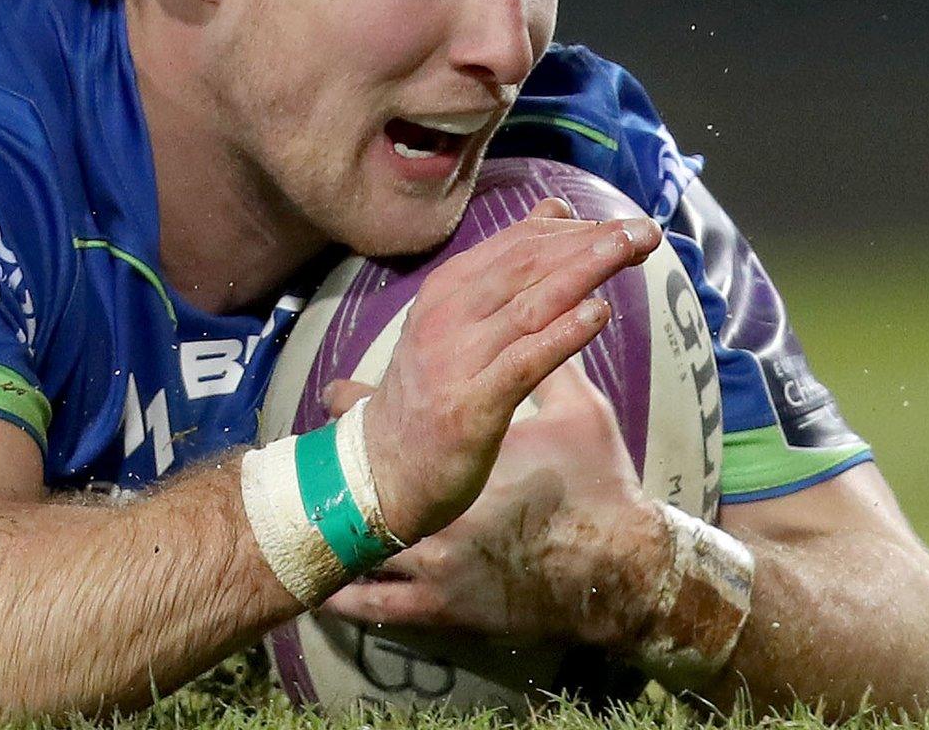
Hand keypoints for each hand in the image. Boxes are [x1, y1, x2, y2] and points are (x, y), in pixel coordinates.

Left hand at [324, 358, 672, 648]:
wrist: (622, 570)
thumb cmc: (602, 487)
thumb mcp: (580, 412)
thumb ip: (552, 365)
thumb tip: (541, 321)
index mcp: (466, 455)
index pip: (397, 418)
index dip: (357, 406)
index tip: (332, 396)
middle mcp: (438, 509)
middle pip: (367, 480)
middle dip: (339, 464)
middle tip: (311, 454)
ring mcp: (434, 563)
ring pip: (361, 546)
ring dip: (335, 531)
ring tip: (306, 517)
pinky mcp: (441, 608)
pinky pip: (379, 606)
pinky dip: (347, 598)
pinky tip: (320, 594)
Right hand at [358, 198, 660, 543]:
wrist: (383, 468)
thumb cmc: (430, 391)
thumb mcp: (458, 318)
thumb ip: (505, 268)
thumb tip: (554, 210)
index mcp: (448, 290)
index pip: (518, 242)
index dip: (577, 229)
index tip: (626, 225)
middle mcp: (448, 315)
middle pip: (528, 264)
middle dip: (591, 243)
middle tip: (644, 231)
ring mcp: (457, 359)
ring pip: (530, 304)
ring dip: (585, 272)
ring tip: (629, 250)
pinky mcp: (471, 405)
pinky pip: (524, 362)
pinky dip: (562, 334)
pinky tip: (598, 314)